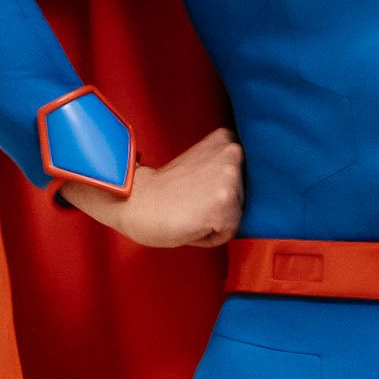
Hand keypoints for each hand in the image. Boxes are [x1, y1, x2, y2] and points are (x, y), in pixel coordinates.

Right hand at [70, 127, 243, 250]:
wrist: (135, 202)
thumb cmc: (163, 191)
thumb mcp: (199, 161)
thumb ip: (222, 165)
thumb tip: (242, 186)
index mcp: (225, 141)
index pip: (242, 179)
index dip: (217, 189)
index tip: (196, 187)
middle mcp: (232, 155)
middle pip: (241, 197)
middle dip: (220, 205)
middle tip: (191, 200)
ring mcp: (230, 180)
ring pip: (235, 216)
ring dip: (216, 221)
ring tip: (190, 211)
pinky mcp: (226, 205)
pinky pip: (226, 233)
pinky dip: (210, 236)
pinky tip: (190, 223)